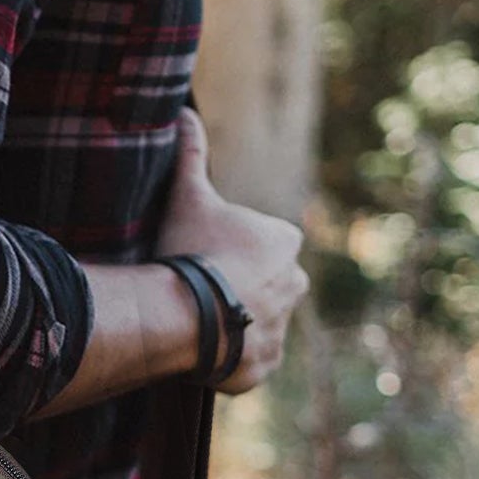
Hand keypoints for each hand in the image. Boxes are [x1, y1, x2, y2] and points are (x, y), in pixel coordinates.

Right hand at [156, 110, 307, 393]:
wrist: (188, 315)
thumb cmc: (192, 251)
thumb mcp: (188, 198)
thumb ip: (191, 157)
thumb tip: (183, 113)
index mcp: (284, 243)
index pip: (261, 245)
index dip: (228, 251)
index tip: (200, 256)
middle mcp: (294, 286)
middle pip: (264, 286)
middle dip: (237, 289)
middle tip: (197, 291)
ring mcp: (281, 330)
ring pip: (257, 325)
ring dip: (233, 325)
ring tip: (195, 323)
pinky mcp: (264, 366)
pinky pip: (247, 361)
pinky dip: (228, 359)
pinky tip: (201, 351)